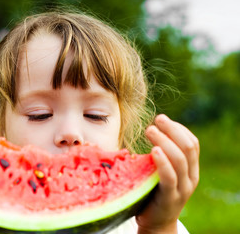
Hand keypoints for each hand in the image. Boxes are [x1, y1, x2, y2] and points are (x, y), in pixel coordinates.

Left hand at [136, 114, 199, 233]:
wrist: (156, 223)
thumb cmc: (154, 192)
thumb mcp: (162, 172)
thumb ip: (162, 156)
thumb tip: (151, 130)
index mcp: (191, 169)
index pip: (192, 143)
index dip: (178, 128)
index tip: (162, 119)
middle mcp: (191, 177)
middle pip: (188, 147)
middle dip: (172, 130)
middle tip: (156, 120)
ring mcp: (182, 189)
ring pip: (180, 160)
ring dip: (165, 141)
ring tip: (150, 130)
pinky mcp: (170, 198)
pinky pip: (169, 177)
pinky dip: (163, 162)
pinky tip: (154, 150)